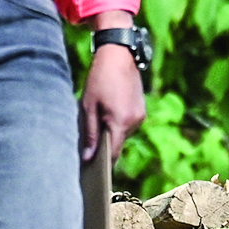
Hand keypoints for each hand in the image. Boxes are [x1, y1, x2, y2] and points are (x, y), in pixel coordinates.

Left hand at [77, 38, 146, 163]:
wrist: (119, 55)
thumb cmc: (99, 79)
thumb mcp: (88, 106)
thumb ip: (90, 133)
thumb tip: (88, 157)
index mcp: (120, 123)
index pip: (113, 153)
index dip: (103, 164)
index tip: (93, 173)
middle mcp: (134, 122)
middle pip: (118, 143)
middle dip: (105, 144)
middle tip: (89, 138)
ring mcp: (140, 116)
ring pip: (123, 134)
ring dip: (111, 131)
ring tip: (98, 116)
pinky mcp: (141, 110)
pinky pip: (128, 124)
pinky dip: (118, 123)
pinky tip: (108, 110)